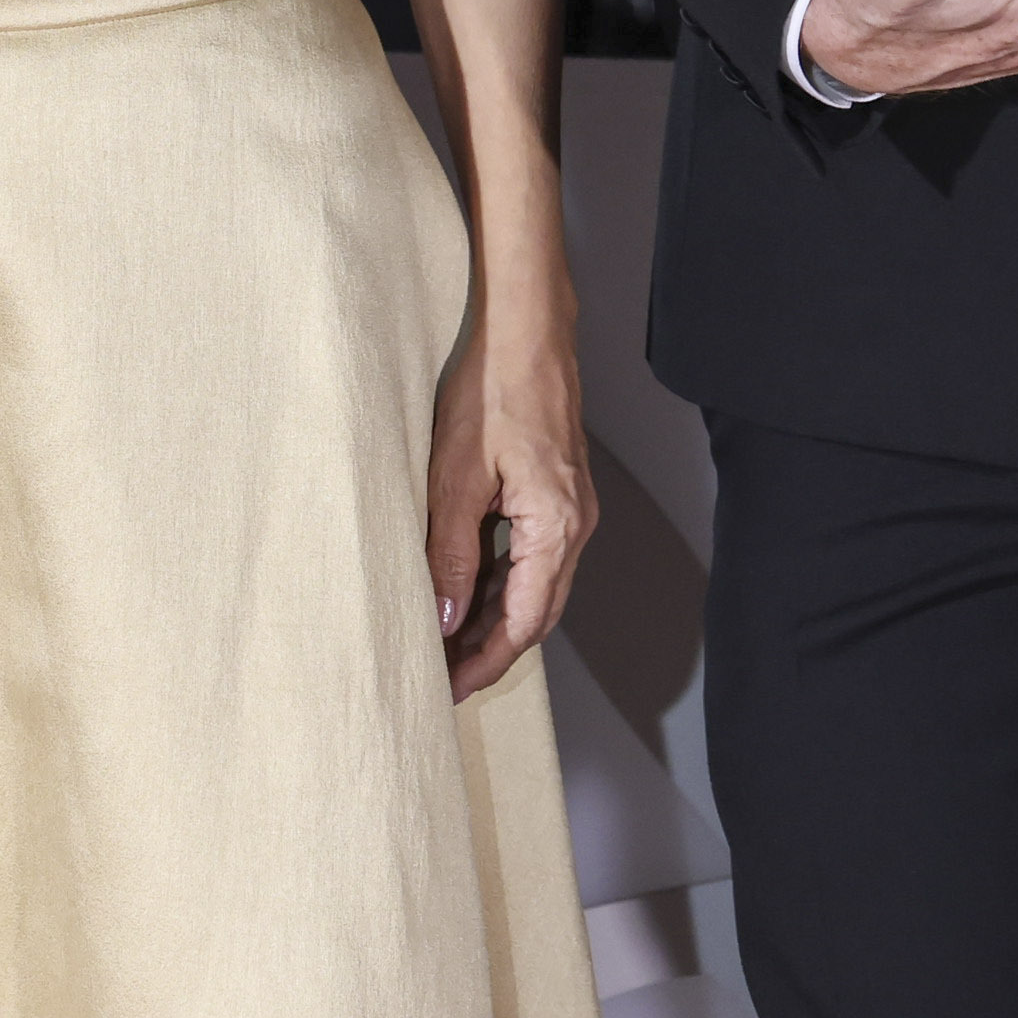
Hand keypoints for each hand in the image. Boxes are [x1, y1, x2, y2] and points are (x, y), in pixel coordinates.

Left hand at [427, 288, 597, 702]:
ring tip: (446, 641)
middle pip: (536, 613)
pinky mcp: (559, 491)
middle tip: (442, 677)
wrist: (526, 329)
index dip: (484, 663)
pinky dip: (503, 583)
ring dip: (495, 618)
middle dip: (489, 650)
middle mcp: (575, 524)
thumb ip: (451, 556)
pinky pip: (535, 556)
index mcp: (556, 528)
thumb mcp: (455, 480)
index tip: (448, 688)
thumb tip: (446, 620)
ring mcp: (572, 508)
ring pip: (536, 587)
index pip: (523, 623)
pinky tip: (467, 590)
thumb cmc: (493, 389)